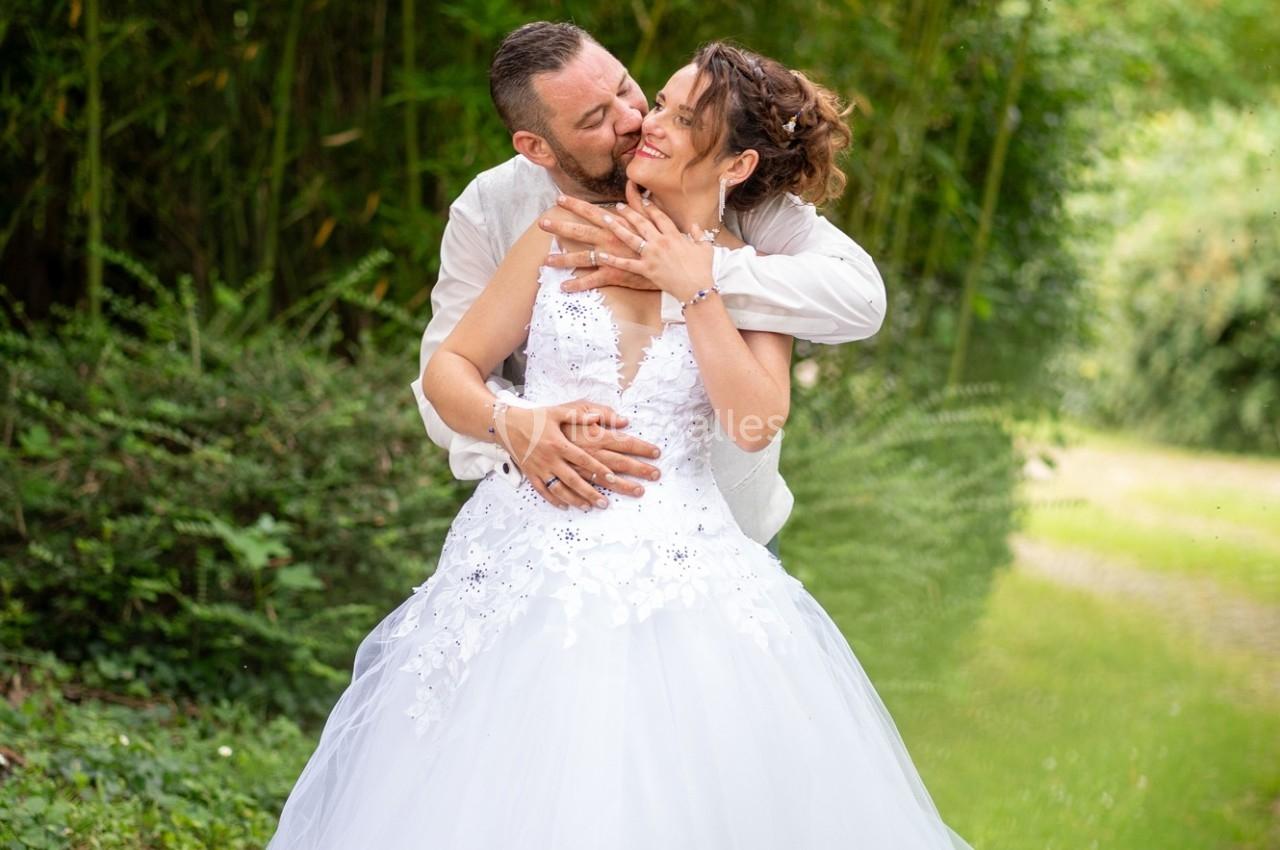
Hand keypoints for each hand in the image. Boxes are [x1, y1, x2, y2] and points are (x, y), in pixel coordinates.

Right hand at [498, 400, 659, 509]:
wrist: (506, 424)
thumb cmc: (537, 416)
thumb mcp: (561, 411)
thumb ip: (585, 415)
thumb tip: (614, 418)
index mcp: (562, 442)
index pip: (586, 459)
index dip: (601, 470)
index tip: (616, 479)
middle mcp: (552, 458)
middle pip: (578, 479)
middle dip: (596, 491)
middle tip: (611, 502)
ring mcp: (542, 469)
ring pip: (563, 489)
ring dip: (579, 499)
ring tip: (596, 506)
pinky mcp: (532, 475)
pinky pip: (546, 491)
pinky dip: (557, 500)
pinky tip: (569, 506)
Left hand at [538, 194, 657, 293]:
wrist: (675, 263)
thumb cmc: (663, 241)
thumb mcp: (652, 219)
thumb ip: (638, 203)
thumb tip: (632, 184)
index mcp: (618, 225)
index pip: (592, 211)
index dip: (575, 205)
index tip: (559, 198)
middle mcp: (611, 238)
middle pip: (580, 231)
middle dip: (560, 226)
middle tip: (542, 222)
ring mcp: (611, 257)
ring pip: (581, 257)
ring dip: (562, 258)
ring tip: (545, 260)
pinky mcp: (615, 274)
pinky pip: (593, 280)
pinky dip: (578, 284)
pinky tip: (564, 286)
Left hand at [596, 181, 714, 300]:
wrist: (697, 288)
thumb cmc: (703, 269)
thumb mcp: (705, 248)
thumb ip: (699, 234)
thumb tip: (695, 225)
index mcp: (674, 235)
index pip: (659, 216)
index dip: (650, 207)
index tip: (642, 200)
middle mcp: (660, 242)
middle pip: (641, 222)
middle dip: (628, 212)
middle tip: (619, 206)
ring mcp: (652, 256)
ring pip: (630, 238)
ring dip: (616, 227)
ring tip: (605, 219)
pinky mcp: (646, 270)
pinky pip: (626, 264)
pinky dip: (613, 261)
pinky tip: (601, 256)